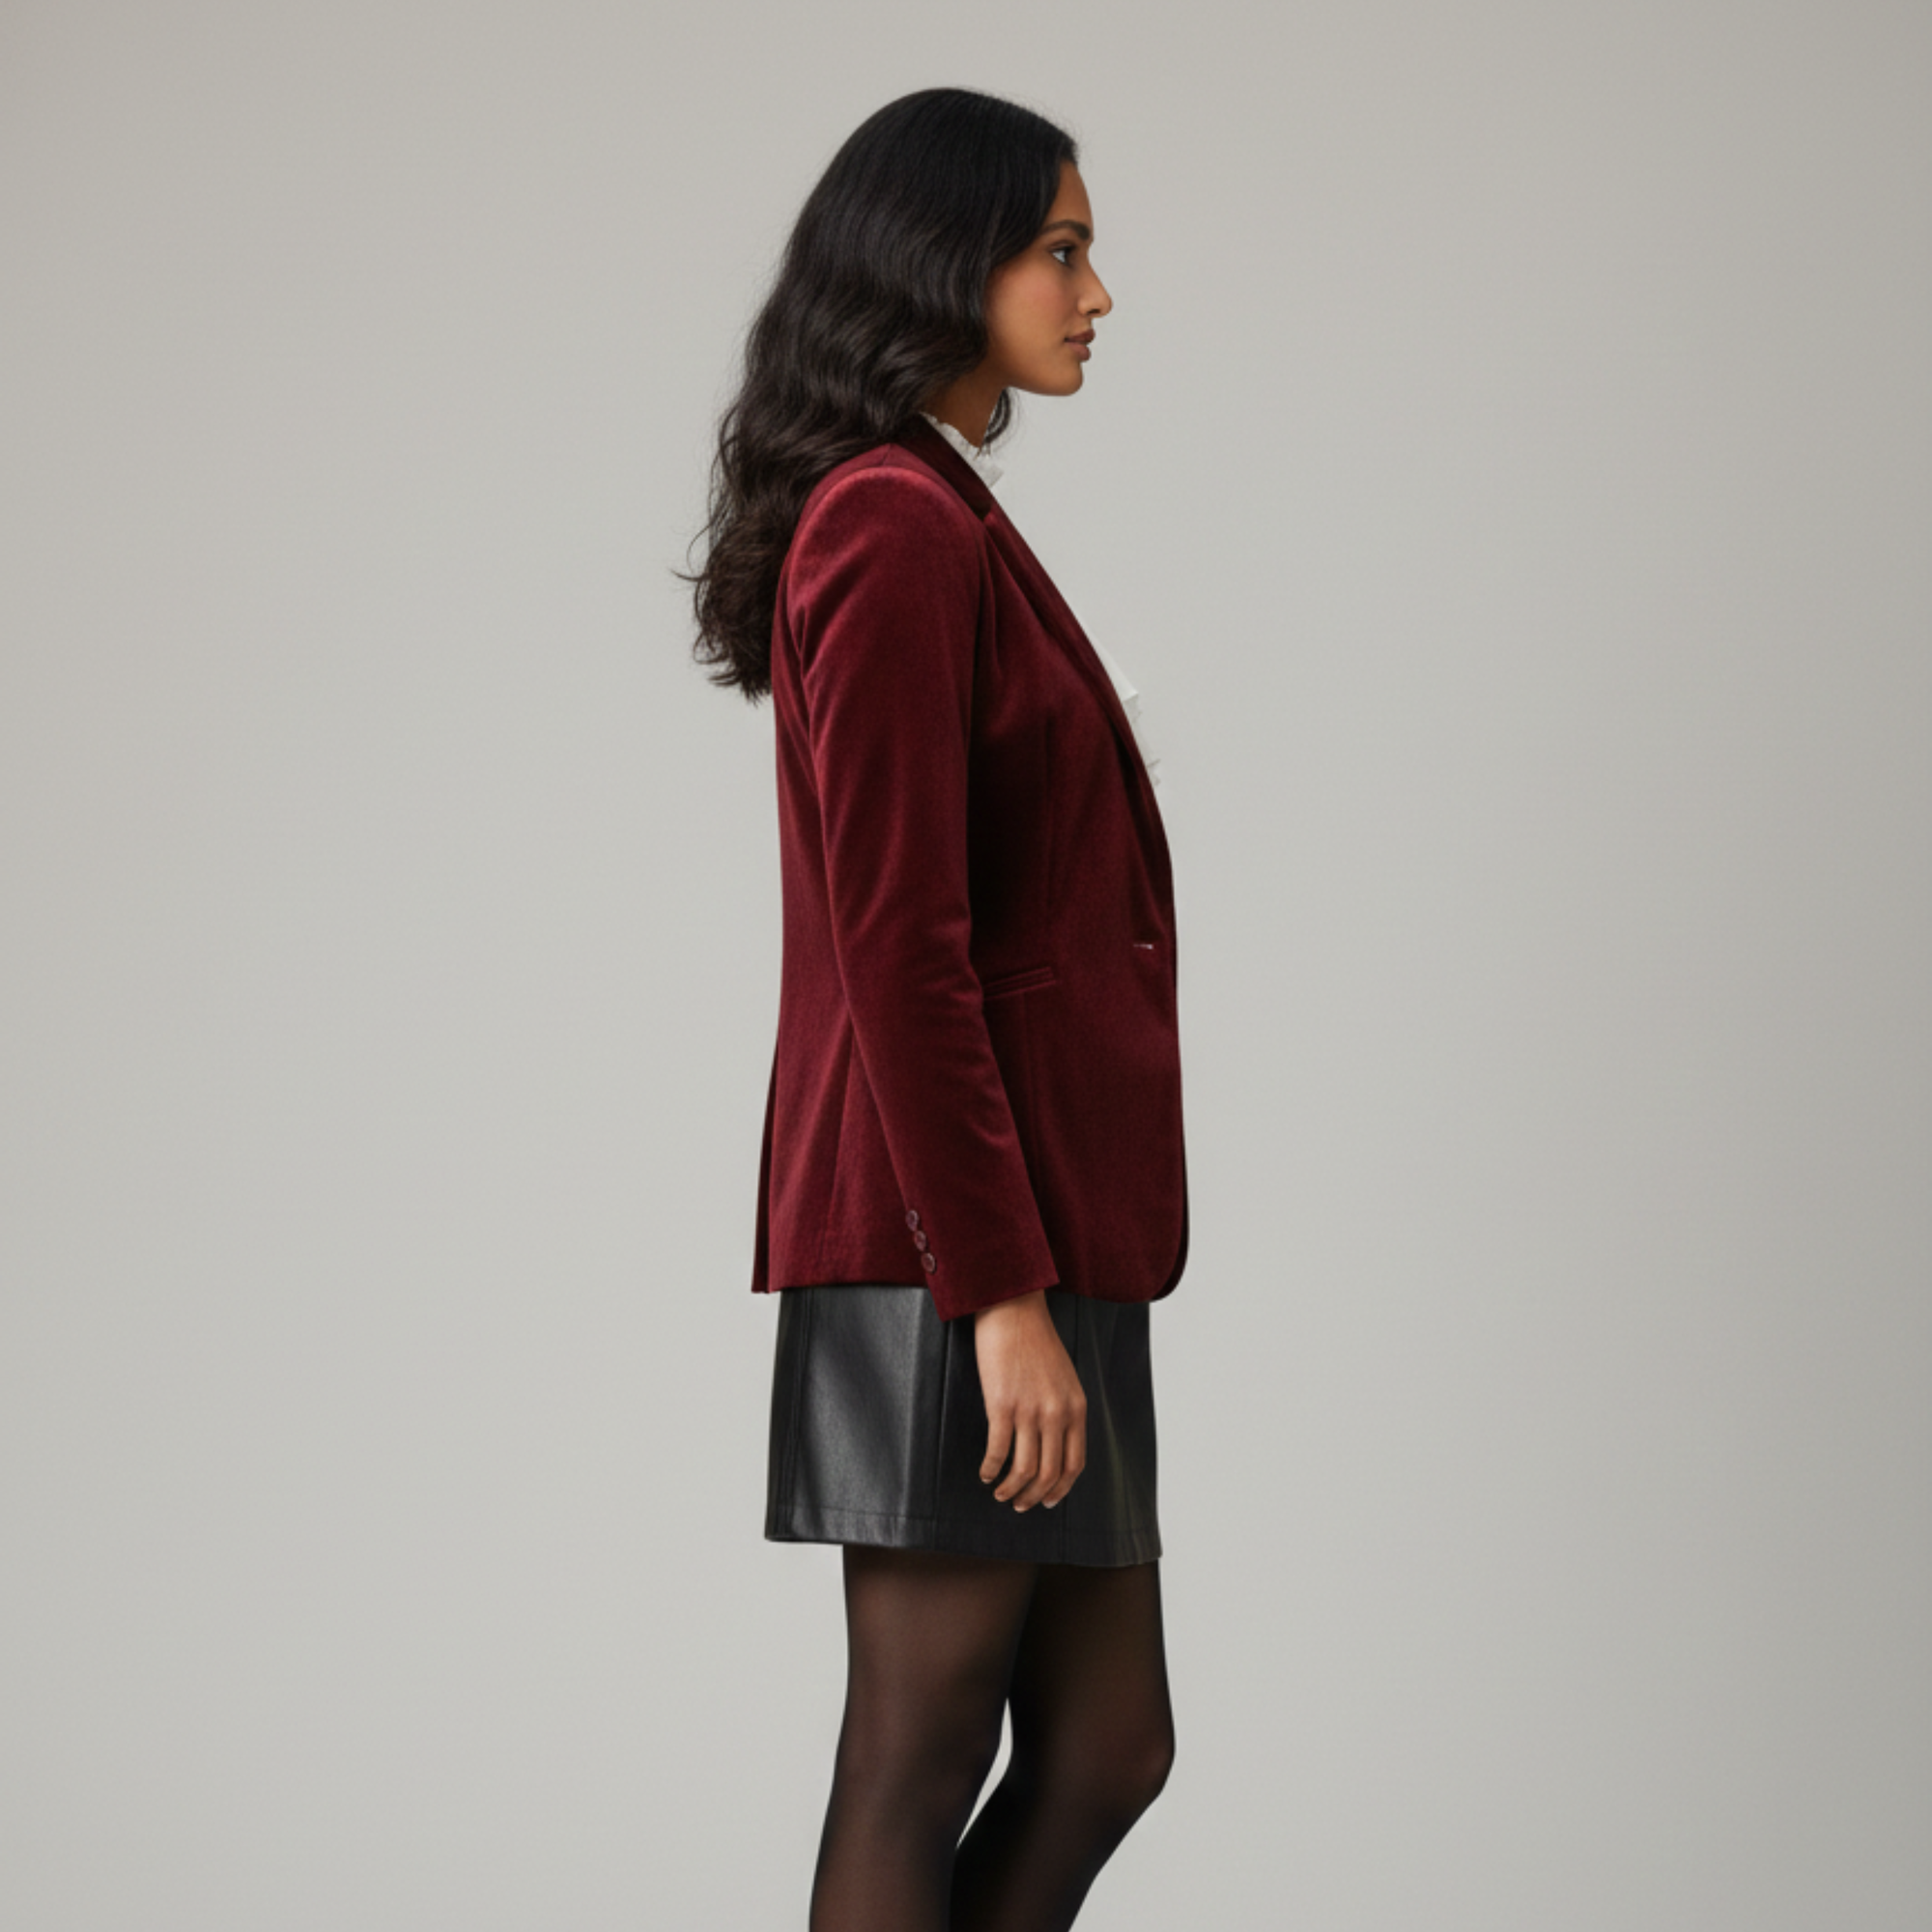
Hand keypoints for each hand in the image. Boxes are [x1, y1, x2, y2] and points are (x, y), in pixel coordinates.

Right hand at [972, 1289, 1086, 1510]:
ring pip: (1024, 1471)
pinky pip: (997, 1452)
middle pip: (1049, 1473)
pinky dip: (990, 1470)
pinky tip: (984, 1473)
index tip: (1048, 1500)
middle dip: (1034, 1497)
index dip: (1060, 1489)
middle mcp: (1057, 1414)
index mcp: (1076, 1407)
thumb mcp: (1064, 1377)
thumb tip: (1052, 1443)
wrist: (1013, 1309)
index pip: (1074, 1464)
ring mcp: (1030, 1411)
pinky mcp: (1002, 1406)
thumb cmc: (1035, 1340)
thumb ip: (1063, 1409)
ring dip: (1011, 1490)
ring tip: (1000, 1494)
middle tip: (1019, 1504)